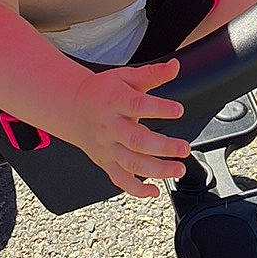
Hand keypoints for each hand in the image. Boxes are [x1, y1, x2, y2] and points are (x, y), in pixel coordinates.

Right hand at [64, 57, 188, 197]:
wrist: (72, 107)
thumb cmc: (103, 92)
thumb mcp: (125, 77)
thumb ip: (152, 74)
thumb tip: (175, 66)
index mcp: (115, 102)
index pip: (138, 105)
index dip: (159, 109)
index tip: (179, 110)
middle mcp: (110, 127)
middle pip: (136, 140)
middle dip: (163, 147)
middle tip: (184, 148)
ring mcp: (107, 147)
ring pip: (130, 163)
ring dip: (156, 170)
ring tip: (178, 169)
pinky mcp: (105, 162)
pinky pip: (119, 179)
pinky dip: (136, 189)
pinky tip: (154, 191)